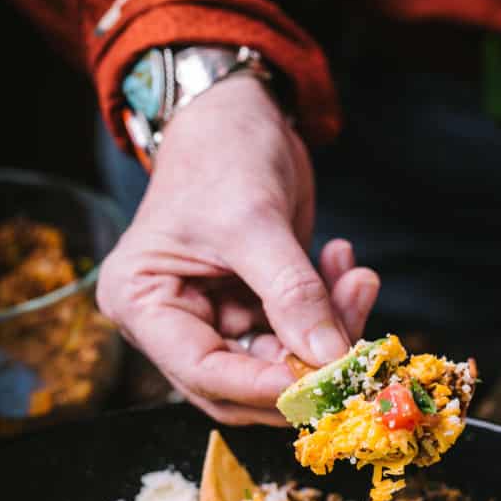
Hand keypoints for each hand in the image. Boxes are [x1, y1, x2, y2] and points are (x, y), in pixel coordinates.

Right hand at [97, 76, 379, 423]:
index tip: (319, 381)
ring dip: (330, 331)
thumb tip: (331, 358)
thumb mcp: (252, 220)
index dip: (261, 386)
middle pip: (244, 382)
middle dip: (305, 365)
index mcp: (143, 303)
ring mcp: (218, 318)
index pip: (202, 372)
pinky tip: (346, 266)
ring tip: (357, 280)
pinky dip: (333, 309)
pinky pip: (301, 334)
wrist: (239, 114)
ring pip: (283, 362)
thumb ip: (291, 292)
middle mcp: (175, 323)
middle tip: (357, 342)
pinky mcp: (257, 309)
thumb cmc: (222, 153)